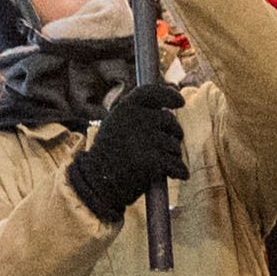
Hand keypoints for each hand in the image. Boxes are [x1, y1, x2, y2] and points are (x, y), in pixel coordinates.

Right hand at [64, 83, 188, 223]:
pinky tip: (176, 175)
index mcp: (125, 108)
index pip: (152, 93)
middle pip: (169, 120)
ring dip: (173, 156)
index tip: (180, 102)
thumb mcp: (116, 127)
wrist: (96, 182)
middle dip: (174, 134)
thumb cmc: (108, 156)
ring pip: (174, 145)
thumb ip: (136, 117)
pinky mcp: (152, 160)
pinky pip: (177, 164)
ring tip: (160, 165)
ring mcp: (145, 139)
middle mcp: (136, 119)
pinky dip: (179, 171)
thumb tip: (167, 114)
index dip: (169, 95)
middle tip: (169, 147)